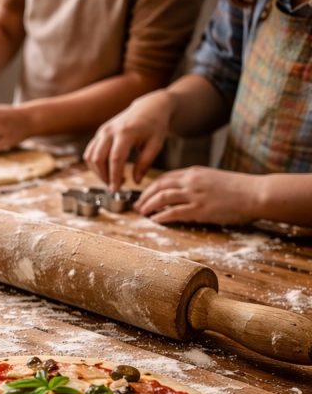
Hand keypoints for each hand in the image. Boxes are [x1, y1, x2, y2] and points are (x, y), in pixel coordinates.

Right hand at [85, 90, 172, 190]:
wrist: (149, 107)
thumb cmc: (155, 126)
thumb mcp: (156, 144)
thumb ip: (145, 163)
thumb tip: (135, 181)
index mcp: (126, 132)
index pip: (115, 159)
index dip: (114, 176)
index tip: (117, 189)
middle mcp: (110, 131)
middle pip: (98, 159)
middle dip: (104, 177)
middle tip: (115, 187)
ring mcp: (102, 131)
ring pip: (91, 157)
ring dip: (98, 172)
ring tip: (112, 179)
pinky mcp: (99, 133)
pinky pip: (90, 152)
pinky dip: (95, 165)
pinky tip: (107, 171)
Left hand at [135, 167, 263, 224]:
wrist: (256, 193)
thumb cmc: (239, 188)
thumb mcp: (213, 179)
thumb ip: (196, 183)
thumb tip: (182, 193)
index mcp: (194, 172)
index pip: (165, 177)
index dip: (151, 187)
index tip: (143, 195)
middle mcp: (191, 181)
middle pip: (159, 185)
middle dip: (144, 196)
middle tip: (136, 205)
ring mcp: (195, 194)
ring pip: (162, 197)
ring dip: (148, 205)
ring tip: (141, 212)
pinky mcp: (200, 209)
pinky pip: (173, 212)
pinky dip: (161, 216)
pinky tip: (154, 220)